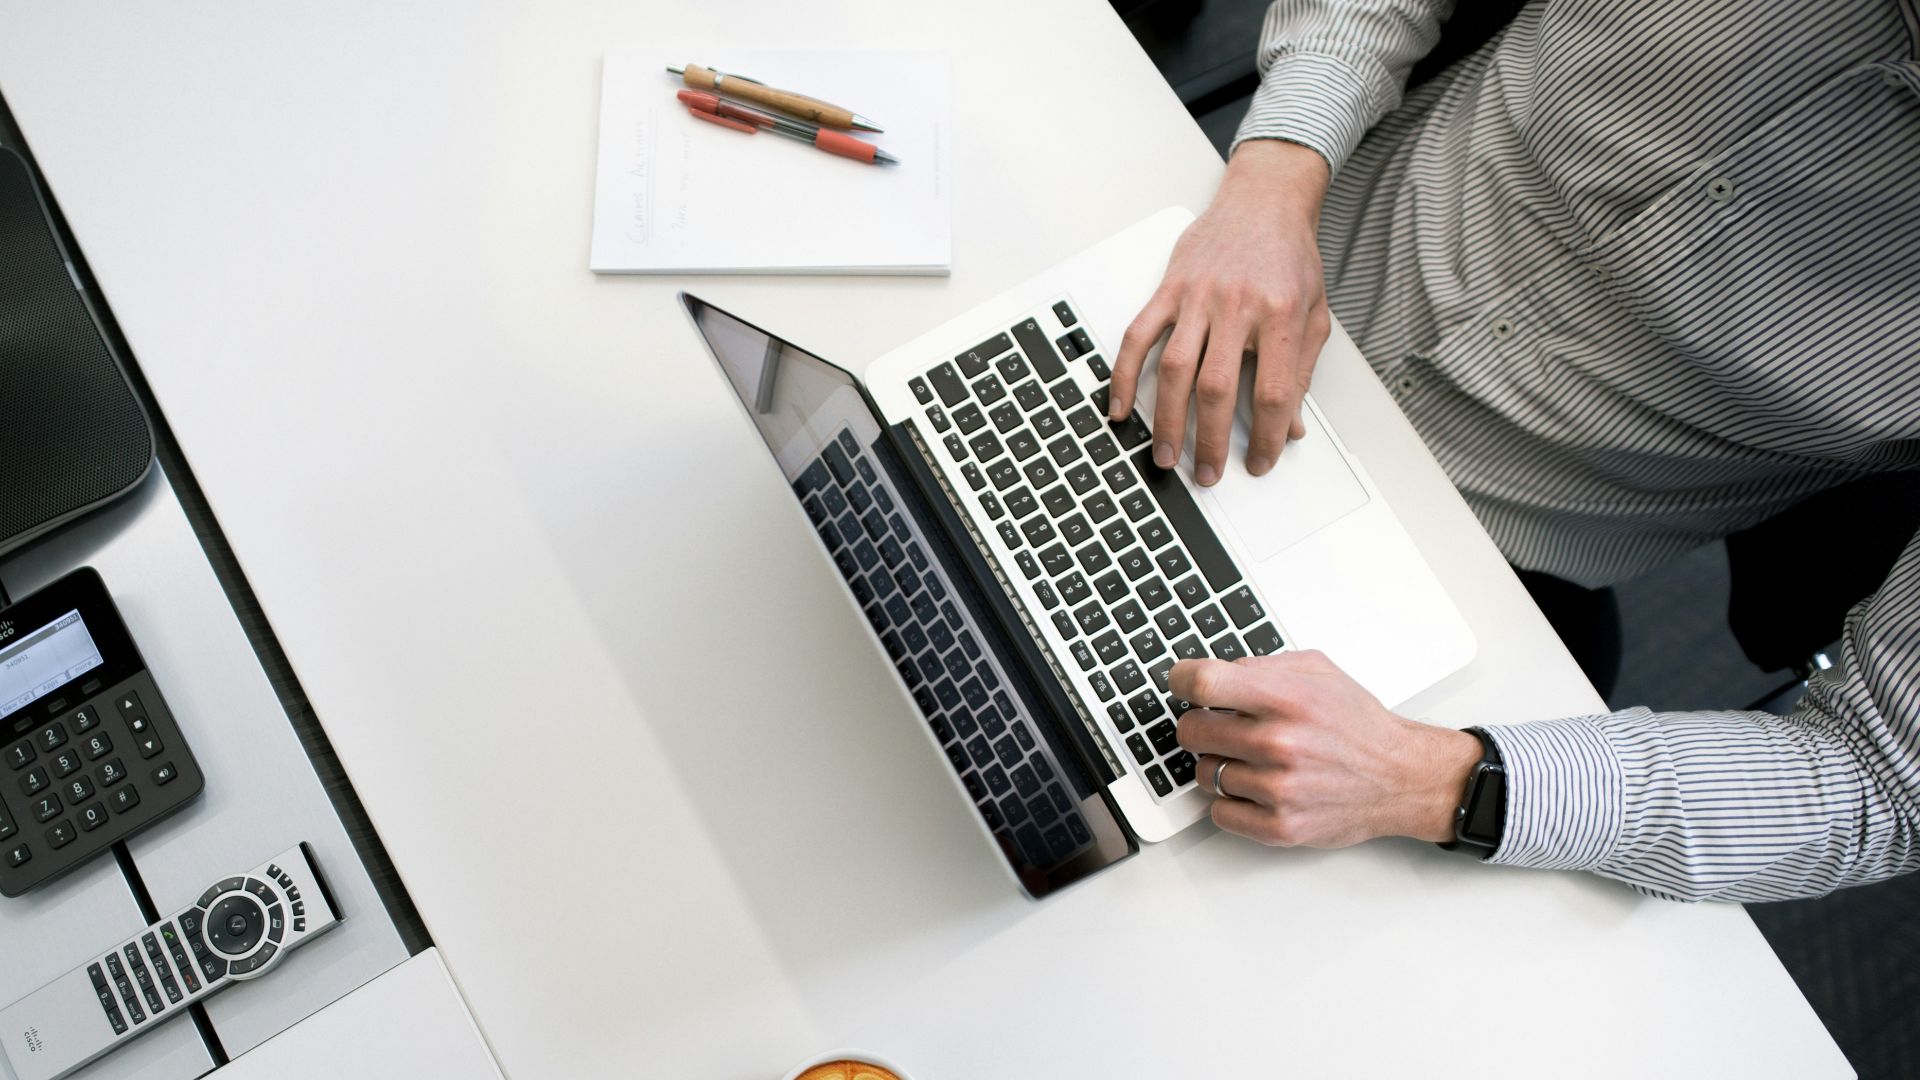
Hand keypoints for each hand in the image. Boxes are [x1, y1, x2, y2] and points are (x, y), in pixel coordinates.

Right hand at [1109, 140, 1333, 486]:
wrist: (1264, 201)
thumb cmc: (1289, 256)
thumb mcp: (1314, 313)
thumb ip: (1301, 370)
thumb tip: (1292, 425)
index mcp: (1280, 314)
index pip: (1272, 390)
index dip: (1268, 435)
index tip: (1261, 461)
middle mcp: (1237, 305)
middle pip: (1217, 387)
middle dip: (1211, 440)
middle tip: (1208, 473)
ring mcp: (1197, 296)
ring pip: (1174, 368)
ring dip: (1167, 419)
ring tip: (1166, 454)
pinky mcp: (1169, 288)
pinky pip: (1138, 336)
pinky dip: (1124, 374)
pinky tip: (1120, 407)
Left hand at [1171, 651, 1481, 847]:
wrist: (1400, 778)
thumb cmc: (1358, 725)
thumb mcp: (1317, 671)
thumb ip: (1261, 666)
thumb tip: (1213, 673)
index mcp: (1287, 699)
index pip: (1203, 684)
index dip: (1181, 680)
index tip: (1181, 684)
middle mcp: (1280, 743)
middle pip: (1192, 731)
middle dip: (1200, 725)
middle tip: (1220, 726)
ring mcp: (1278, 789)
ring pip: (1204, 773)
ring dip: (1220, 764)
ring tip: (1252, 758)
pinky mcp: (1279, 826)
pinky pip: (1219, 812)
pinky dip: (1230, 801)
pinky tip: (1254, 787)